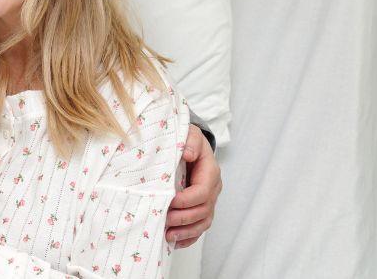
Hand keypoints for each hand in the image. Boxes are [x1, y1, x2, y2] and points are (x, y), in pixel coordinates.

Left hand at [166, 125, 220, 247]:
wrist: (190, 146)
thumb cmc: (188, 141)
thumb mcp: (189, 134)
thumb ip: (190, 141)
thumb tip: (188, 153)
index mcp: (210, 173)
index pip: (202, 191)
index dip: (186, 200)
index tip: (169, 201)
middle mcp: (212, 189)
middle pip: (203, 210)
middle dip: (184, 218)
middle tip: (164, 219)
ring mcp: (208, 201)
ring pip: (202, 222)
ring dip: (186, 231)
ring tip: (168, 235)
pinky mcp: (200, 209)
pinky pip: (198, 228)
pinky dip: (188, 237)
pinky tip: (175, 242)